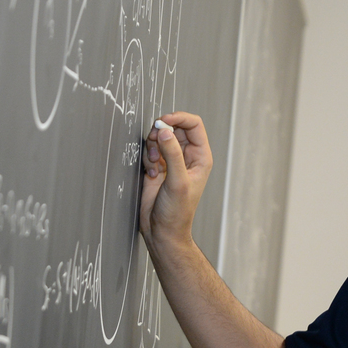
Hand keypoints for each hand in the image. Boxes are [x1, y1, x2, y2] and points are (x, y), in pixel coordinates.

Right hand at [138, 112, 212, 253]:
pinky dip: (147, 157)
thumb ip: (172, 154)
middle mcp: (187, 156)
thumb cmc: (177, 212)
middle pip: (174, 127)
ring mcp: (172, 160)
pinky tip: (151, 173)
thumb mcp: (177, 182)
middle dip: (161, 133)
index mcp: (200, 157)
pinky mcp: (158, 166)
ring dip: (152, 146)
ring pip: (160, 137)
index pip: (194, 125)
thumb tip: (165, 131)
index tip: (164, 121)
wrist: (162, 230)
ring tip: (154, 164)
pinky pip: (150, 149)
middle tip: (155, 145)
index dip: (179, 118)